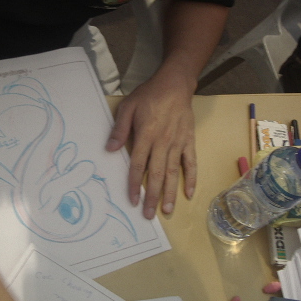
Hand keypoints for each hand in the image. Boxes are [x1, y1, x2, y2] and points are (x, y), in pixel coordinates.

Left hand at [105, 71, 196, 218]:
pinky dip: (191, 178)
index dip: (134, 184)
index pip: (138, 165)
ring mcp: (178, 143)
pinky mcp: (189, 141)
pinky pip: (191, 162)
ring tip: (167, 211)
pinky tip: (189, 193)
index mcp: (146, 135)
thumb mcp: (128, 107)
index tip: (131, 200)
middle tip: (149, 215)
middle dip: (153, 196)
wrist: (175, 85)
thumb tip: (109, 150)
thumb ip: (119, 129)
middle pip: (156, 174)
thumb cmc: (149, 95)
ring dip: (171, 193)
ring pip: (173, 172)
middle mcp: (163, 142)